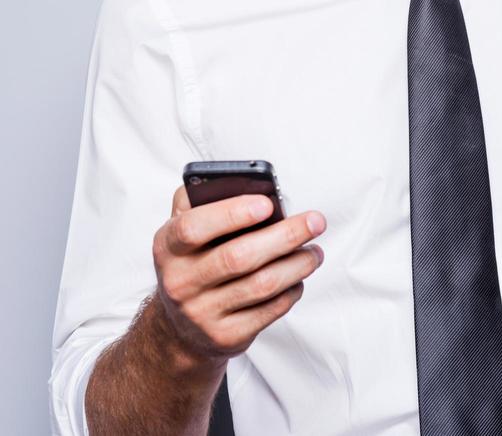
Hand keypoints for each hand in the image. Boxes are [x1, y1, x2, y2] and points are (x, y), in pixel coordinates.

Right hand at [152, 186, 326, 365]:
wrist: (180, 326)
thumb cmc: (192, 261)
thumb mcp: (182, 227)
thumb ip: (203, 198)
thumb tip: (249, 184)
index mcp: (167, 246)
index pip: (193, 227)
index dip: (231, 214)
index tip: (267, 203)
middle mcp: (180, 281)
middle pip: (238, 257)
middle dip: (284, 236)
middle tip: (315, 221)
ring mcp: (201, 313)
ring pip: (260, 285)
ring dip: (297, 264)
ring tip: (315, 251)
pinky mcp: (225, 336)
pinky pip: (268, 311)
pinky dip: (291, 291)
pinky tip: (299, 277)